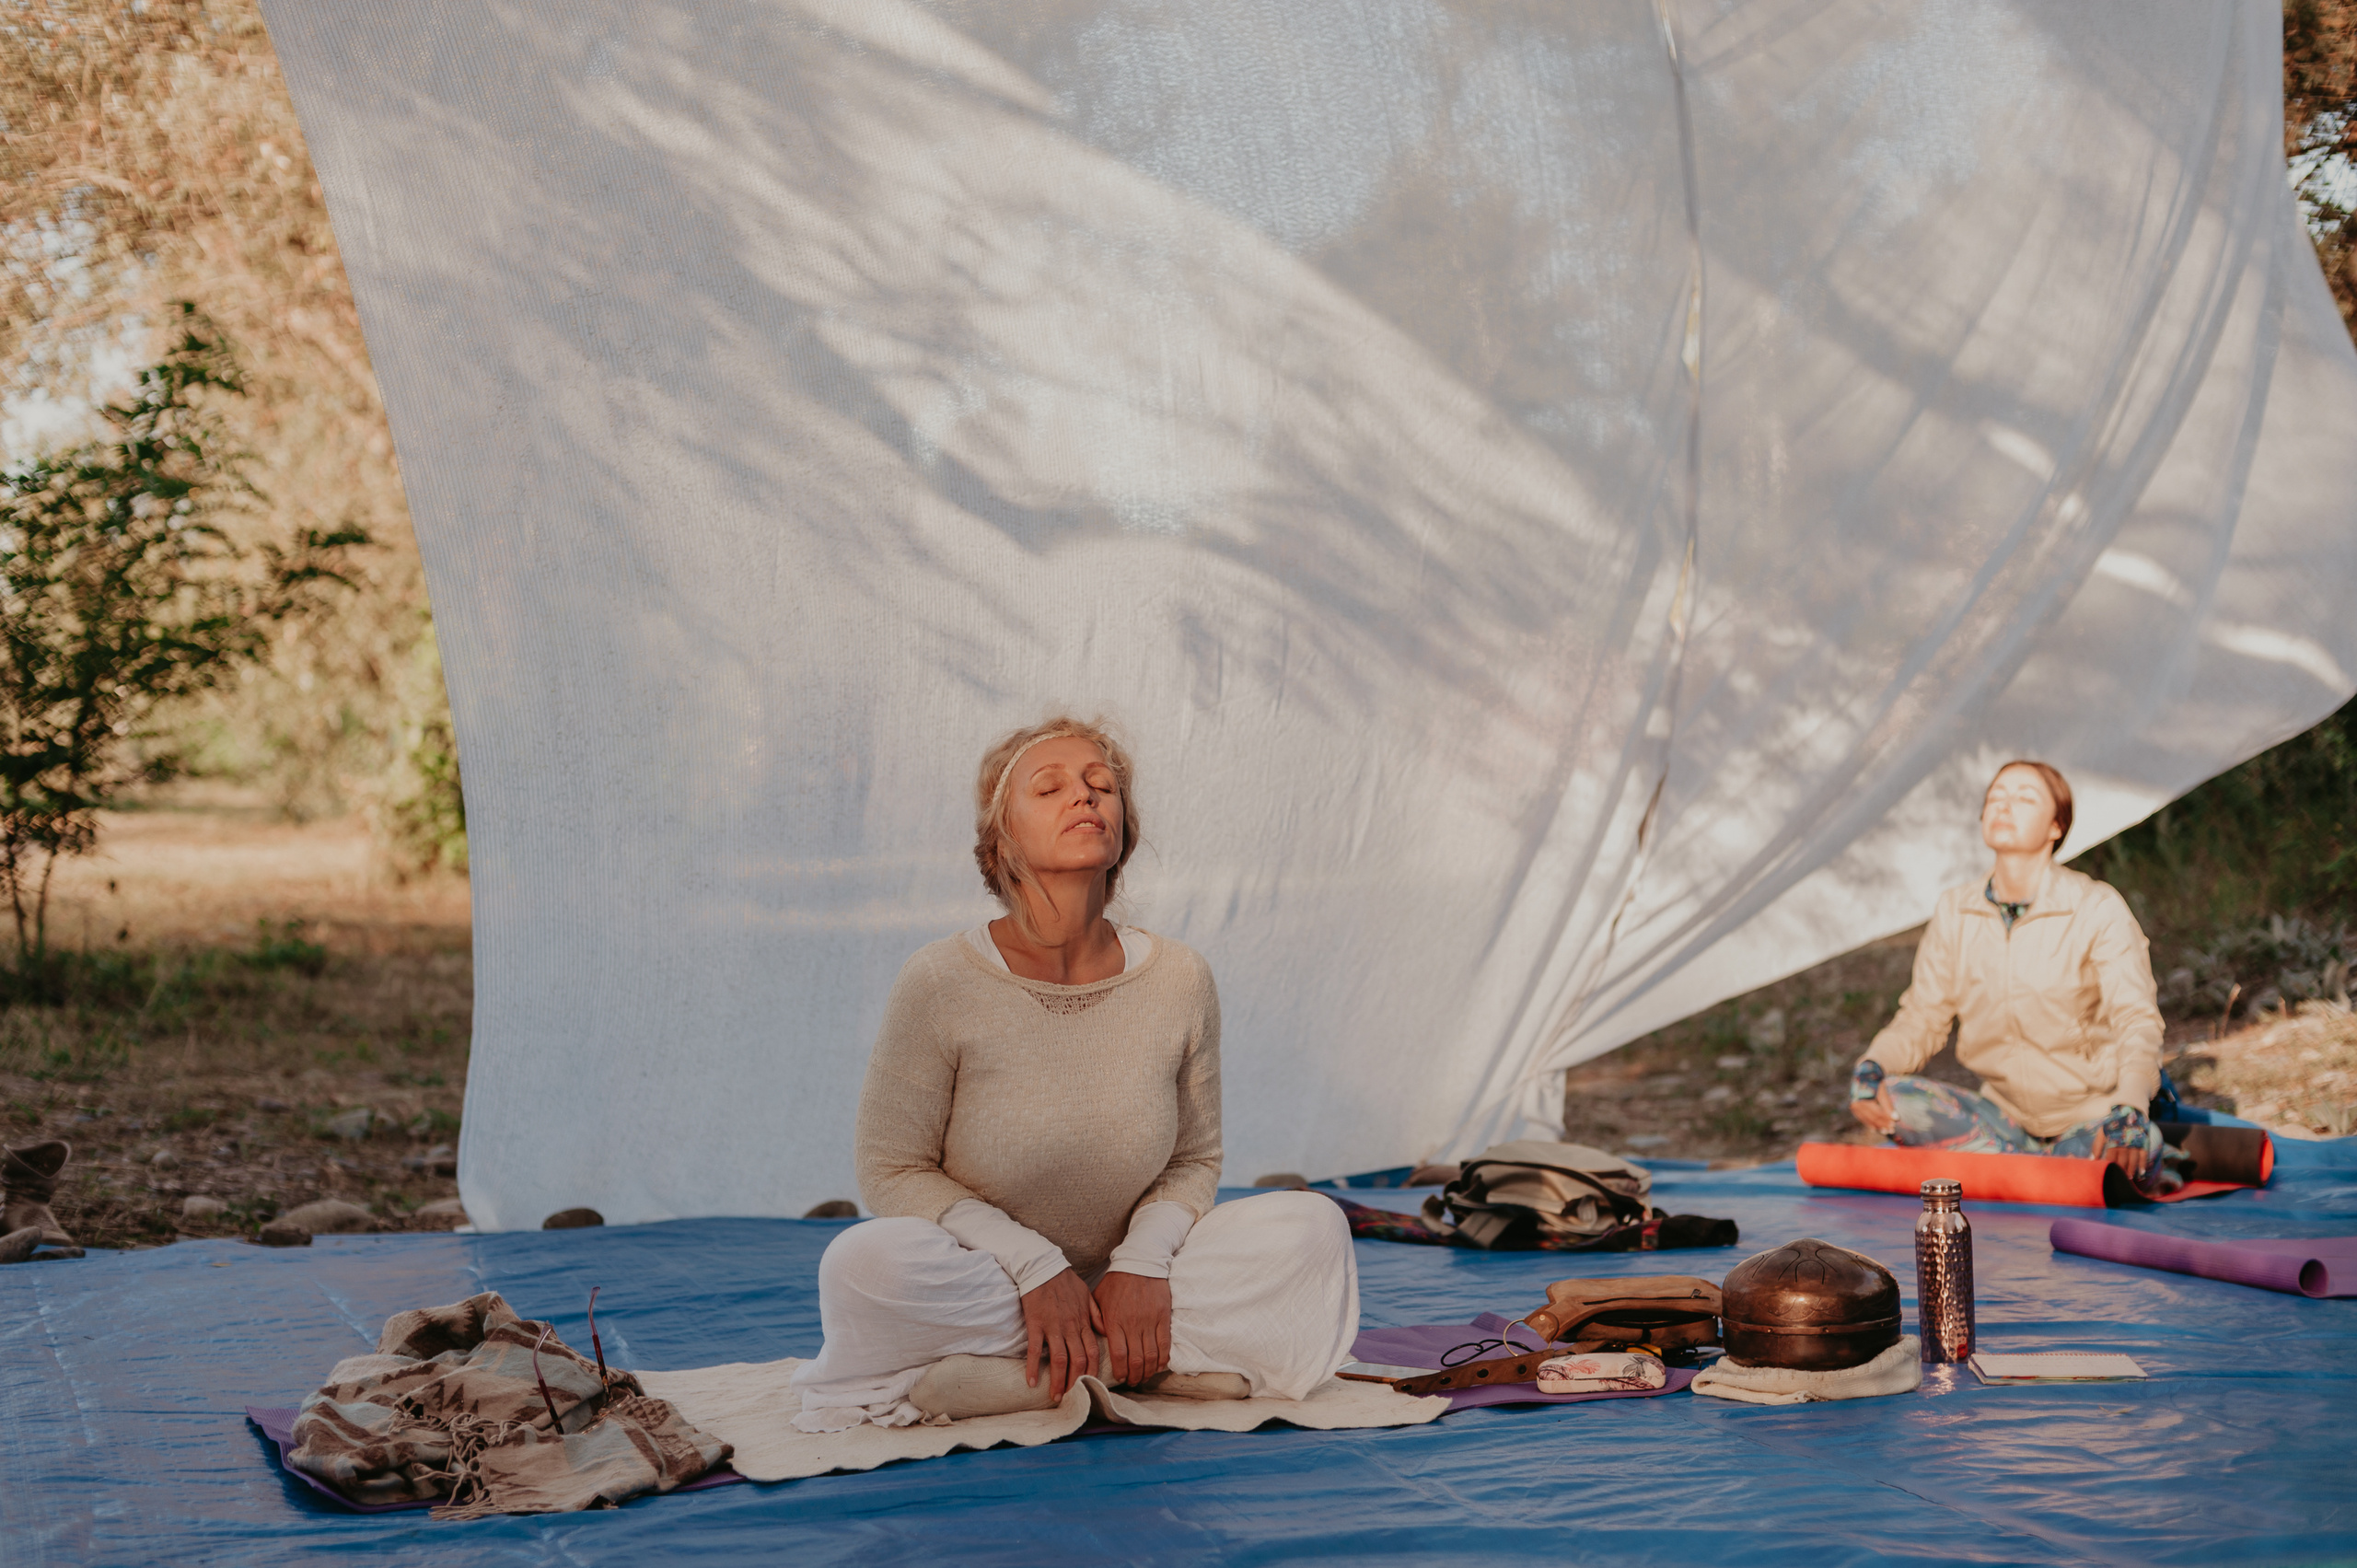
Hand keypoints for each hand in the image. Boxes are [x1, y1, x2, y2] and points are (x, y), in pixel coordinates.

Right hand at [1019, 1268, 1101, 1399]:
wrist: (1044, 1266)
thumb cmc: (1065, 1281)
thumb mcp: (1087, 1295)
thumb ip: (1097, 1315)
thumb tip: (1105, 1332)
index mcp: (1083, 1322)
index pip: (1093, 1352)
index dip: (1093, 1371)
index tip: (1091, 1386)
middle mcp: (1071, 1328)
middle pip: (1078, 1361)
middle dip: (1077, 1382)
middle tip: (1073, 1398)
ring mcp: (1053, 1327)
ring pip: (1060, 1360)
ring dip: (1058, 1381)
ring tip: (1056, 1396)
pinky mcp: (1036, 1324)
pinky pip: (1035, 1349)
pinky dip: (1033, 1367)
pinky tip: (1031, 1381)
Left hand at [1092, 1271, 1172, 1385]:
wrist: (1140, 1261)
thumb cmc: (1117, 1280)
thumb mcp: (1098, 1297)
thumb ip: (1095, 1318)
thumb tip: (1095, 1337)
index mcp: (1114, 1321)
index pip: (1118, 1355)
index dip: (1120, 1371)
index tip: (1120, 1378)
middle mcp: (1132, 1324)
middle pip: (1136, 1360)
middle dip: (1134, 1376)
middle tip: (1132, 1381)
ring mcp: (1149, 1321)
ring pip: (1151, 1356)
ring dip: (1148, 1371)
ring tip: (1144, 1376)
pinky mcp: (1163, 1317)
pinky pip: (1165, 1344)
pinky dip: (1163, 1358)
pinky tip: (1159, 1365)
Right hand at [1849, 1085, 1896, 1134]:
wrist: (1863, 1075)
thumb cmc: (1875, 1083)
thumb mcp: (1882, 1092)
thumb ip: (1889, 1106)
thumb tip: (1897, 1119)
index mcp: (1865, 1098)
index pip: (1878, 1113)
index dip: (1886, 1120)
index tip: (1894, 1124)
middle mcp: (1857, 1103)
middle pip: (1873, 1117)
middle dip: (1883, 1124)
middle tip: (1892, 1130)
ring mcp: (1854, 1106)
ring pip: (1867, 1119)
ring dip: (1877, 1126)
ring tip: (1886, 1131)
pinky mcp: (1853, 1108)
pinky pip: (1862, 1118)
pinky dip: (1869, 1123)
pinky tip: (1875, 1129)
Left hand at [2090, 1128, 2148, 1179]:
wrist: (2128, 1113)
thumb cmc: (2113, 1125)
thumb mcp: (2102, 1132)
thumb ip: (2097, 1146)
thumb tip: (2091, 1160)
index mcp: (2113, 1142)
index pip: (2110, 1159)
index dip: (2109, 1167)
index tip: (2107, 1173)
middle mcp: (2124, 1145)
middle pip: (2122, 1162)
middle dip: (2120, 1171)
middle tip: (2119, 1179)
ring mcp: (2135, 1144)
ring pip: (2133, 1161)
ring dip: (2131, 1170)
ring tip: (2129, 1178)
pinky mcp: (2143, 1143)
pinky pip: (2144, 1155)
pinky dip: (2143, 1164)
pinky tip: (2142, 1172)